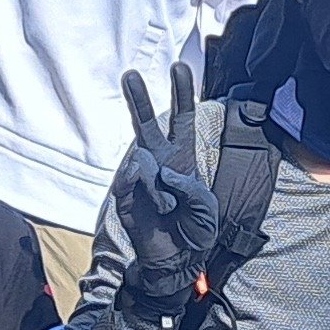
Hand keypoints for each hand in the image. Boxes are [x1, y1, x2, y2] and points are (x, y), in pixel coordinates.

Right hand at [107, 68, 221, 311]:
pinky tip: (143, 192)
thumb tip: (160, 170)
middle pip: (147, 123)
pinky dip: (138, 185)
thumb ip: (189, 186)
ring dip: (156, 182)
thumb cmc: (196, 232)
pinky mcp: (124, 196)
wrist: (177, 263)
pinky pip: (126, 179)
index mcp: (183, 158)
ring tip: (165, 208)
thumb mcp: (205, 207)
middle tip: (130, 74)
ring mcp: (140, 178)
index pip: (181, 119)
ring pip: (141, 156)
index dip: (181, 93)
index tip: (179, 67)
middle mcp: (159, 162)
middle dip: (138, 99)